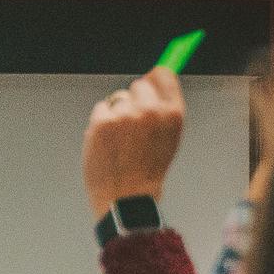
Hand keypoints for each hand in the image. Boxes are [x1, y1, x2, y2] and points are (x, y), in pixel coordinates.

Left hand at [82, 69, 186, 218]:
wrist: (127, 197)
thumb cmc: (147, 170)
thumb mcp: (169, 138)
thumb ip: (164, 107)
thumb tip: (155, 76)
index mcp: (172, 114)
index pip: (164, 75)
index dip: (155, 77)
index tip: (150, 80)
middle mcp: (150, 110)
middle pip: (139, 84)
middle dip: (134, 100)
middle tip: (132, 127)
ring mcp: (125, 115)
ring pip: (118, 98)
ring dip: (116, 114)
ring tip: (121, 140)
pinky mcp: (103, 121)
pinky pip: (101, 108)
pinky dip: (101, 123)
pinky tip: (108, 143)